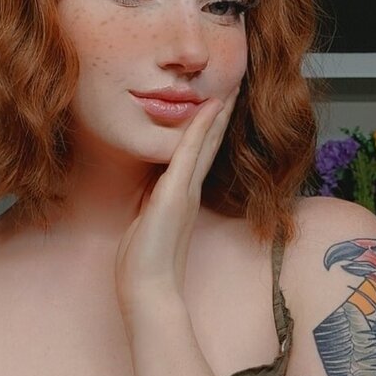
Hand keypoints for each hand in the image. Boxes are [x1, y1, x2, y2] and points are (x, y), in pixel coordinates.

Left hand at [115, 85, 239, 330]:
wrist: (148, 289)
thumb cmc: (143, 264)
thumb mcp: (146, 224)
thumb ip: (152, 204)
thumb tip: (149, 191)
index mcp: (181, 197)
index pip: (198, 156)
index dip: (208, 130)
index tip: (215, 105)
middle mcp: (188, 191)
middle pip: (209, 145)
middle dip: (219, 116)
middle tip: (232, 87)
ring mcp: (184, 191)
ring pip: (205, 144)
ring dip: (216, 115)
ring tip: (228, 88)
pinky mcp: (175, 194)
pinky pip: (189, 153)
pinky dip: (199, 129)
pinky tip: (209, 108)